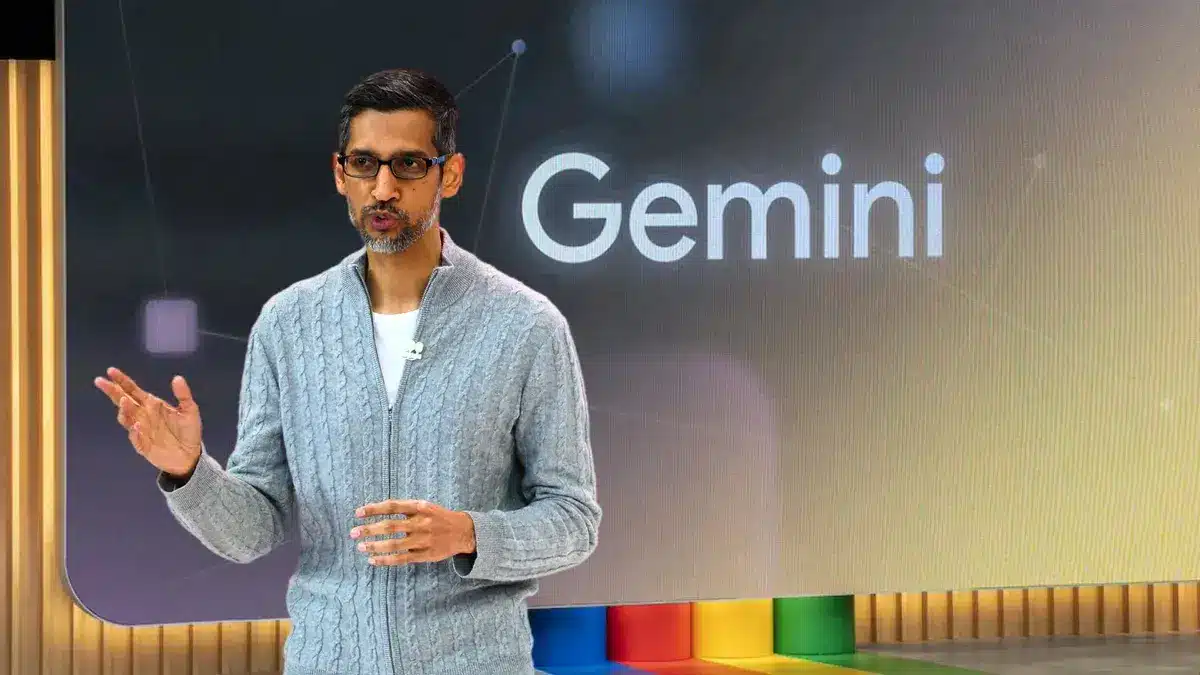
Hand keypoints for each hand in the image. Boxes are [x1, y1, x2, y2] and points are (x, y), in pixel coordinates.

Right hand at [94, 367, 202, 478]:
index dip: (121, 381)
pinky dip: (134, 431)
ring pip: (126, 418)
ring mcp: (140, 430)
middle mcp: (142, 415)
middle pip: (123, 401)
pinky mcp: (143, 445)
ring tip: (125, 401)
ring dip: (124, 410)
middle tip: (101, 381)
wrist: (190, 455)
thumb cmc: (188, 431)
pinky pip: (135, 438)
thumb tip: (177, 378)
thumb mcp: (190, 411)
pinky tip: (136, 425)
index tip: (110, 371)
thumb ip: (183, 395)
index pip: (132, 390)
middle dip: (112, 391)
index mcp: (151, 404)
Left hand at [351, 499, 475, 566]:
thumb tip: (376, 511)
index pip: (393, 506)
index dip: (374, 509)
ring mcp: (424, 539)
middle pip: (391, 526)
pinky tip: (373, 560)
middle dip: (369, 530)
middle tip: (353, 533)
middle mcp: (421, 522)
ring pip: (395, 544)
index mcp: (420, 507)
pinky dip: (386, 560)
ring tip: (361, 547)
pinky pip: (402, 558)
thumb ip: (405, 508)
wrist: (464, 531)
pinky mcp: (426, 554)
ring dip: (375, 546)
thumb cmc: (438, 517)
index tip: (357, 513)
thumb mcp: (424, 506)